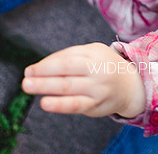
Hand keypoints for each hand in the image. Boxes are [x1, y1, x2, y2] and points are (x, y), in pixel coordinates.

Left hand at [22, 43, 145, 118]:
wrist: (131, 85)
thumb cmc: (104, 66)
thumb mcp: (92, 53)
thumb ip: (70, 57)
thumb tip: (42, 66)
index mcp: (93, 54)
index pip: (67, 58)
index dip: (47, 64)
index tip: (31, 70)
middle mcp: (96, 70)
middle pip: (66, 71)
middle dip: (44, 74)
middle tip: (26, 78)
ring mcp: (97, 88)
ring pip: (69, 88)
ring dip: (46, 87)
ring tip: (29, 87)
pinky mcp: (95, 105)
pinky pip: (76, 105)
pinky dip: (60, 105)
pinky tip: (46, 103)